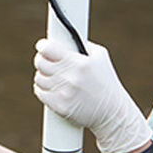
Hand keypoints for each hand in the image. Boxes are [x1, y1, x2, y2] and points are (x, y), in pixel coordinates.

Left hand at [33, 39, 151, 152]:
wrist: (113, 113)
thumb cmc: (107, 83)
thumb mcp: (101, 58)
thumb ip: (83, 44)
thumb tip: (65, 38)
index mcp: (80, 63)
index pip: (48, 48)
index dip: (43, 45)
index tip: (42, 46)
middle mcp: (71, 77)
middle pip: (40, 62)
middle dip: (41, 59)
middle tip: (45, 60)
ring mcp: (64, 93)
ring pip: (39, 78)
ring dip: (43, 76)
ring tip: (52, 76)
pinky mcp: (60, 107)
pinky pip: (40, 93)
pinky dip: (43, 89)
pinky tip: (51, 88)